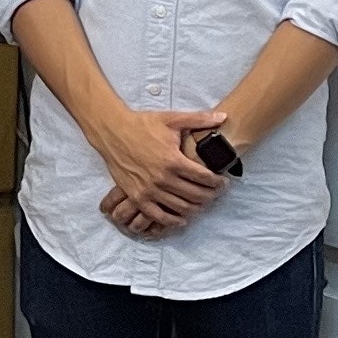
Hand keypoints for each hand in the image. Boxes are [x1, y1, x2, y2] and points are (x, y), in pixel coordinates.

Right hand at [94, 107, 225, 240]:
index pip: (204, 177)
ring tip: (203, 203)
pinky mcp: (137, 197)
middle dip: (211, 196)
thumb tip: (224, 117)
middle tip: (216, 193)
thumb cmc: (143, 124)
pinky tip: (182, 219)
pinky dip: (172, 220)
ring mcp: (149, 190)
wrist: (112, 132)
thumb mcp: (172, 119)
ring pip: (180, 207)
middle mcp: (163, 178)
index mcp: (173, 160)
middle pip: (195, 195)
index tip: (224, 182)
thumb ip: (200, 119)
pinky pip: (158, 216)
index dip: (218, 182)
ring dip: (196, 208)